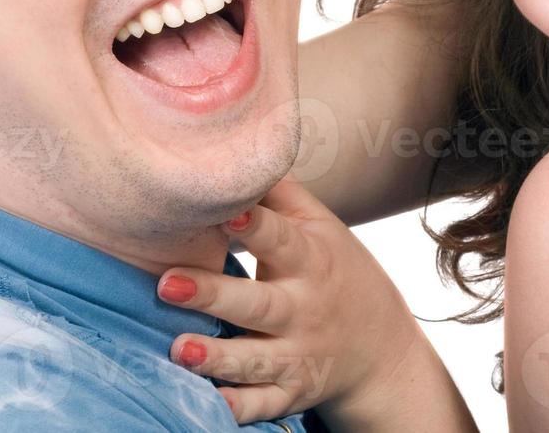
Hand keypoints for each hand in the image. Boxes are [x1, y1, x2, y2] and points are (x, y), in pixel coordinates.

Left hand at [155, 175, 474, 431]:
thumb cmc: (337, 271)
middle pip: (258, 303)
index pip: (280, 240)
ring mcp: (299, 356)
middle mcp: (305, 310)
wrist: (383, 350)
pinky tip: (204, 405)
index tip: (224, 215)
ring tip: (178, 350)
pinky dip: (236, 408)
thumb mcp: (322, 227)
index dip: (254, 227)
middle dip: (213, 295)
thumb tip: (235, 141)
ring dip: (218, 358)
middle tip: (166, 283)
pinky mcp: (291, 394)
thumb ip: (278, 195)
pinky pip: (262, 406)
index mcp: (311, 260)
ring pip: (256, 360)